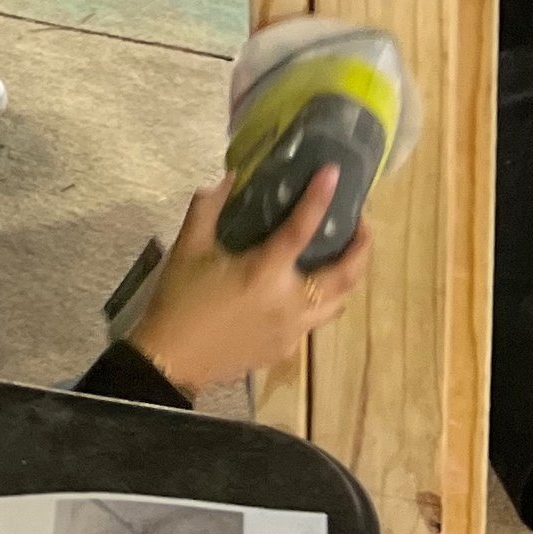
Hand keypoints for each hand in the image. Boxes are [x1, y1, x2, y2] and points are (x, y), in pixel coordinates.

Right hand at [126, 168, 370, 396]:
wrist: (171, 360)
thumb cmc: (179, 300)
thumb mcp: (188, 248)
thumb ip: (209, 207)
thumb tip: (230, 177)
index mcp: (264, 273)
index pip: (301, 229)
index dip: (320, 198)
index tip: (334, 173)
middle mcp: (289, 303)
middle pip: (344, 276)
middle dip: (362, 247)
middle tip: (361, 223)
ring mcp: (292, 331)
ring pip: (337, 303)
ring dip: (346, 278)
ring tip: (341, 256)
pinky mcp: (286, 350)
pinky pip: (313, 321)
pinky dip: (317, 300)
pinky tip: (301, 289)